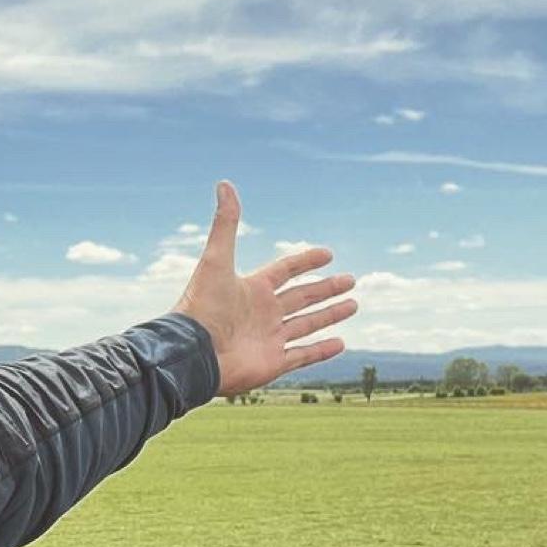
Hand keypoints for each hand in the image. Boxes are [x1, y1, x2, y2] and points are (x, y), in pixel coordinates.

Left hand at [173, 181, 356, 396]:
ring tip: (353, 305)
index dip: (305, 262)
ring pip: (307, 325)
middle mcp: (263, 313)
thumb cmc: (203, 307)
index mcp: (252, 289)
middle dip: (326, 289)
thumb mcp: (216, 260)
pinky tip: (342, 342)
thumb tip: (224, 183)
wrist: (193, 353)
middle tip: (351, 280)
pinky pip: (304, 355)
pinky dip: (322, 350)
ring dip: (330, 315)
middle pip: (301, 297)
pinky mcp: (273, 363)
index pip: (285, 271)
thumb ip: (225, 224)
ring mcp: (269, 339)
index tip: (328, 254)